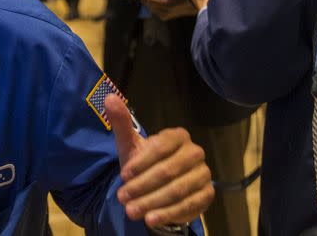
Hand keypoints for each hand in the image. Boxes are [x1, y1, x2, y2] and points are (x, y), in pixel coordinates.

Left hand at [106, 94, 213, 226]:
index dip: (140, 163)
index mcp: (178, 136)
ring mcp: (204, 174)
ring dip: (152, 203)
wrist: (157, 188)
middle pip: (168, 171)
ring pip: (177, 191)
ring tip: (132, 212)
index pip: (160, 148)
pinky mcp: (207, 194)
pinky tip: (151, 219)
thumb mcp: (130, 144)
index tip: (122, 176)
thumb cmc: (143, 163)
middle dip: (143, 187)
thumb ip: (121, 122)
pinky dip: (168, 214)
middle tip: (123, 199)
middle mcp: (195, 152)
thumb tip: (109, 97)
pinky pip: (188, 205)